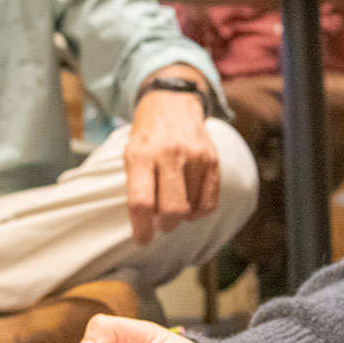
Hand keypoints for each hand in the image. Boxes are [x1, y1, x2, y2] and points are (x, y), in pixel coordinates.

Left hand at [124, 73, 221, 244]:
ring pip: (192, 208)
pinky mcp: (212, 159)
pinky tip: (192, 204)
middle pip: (172, 209)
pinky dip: (200, 212)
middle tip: (162, 224)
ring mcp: (194, 156)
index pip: (141, 202)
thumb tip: (146, 224)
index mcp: (142, 155)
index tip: (143, 240)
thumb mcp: (131, 154)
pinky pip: (210, 202)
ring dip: (183, 216)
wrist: (172, 102)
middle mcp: (169, 154)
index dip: (142, 229)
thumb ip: (137, 186)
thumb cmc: (147, 135)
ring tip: (175, 204)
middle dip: (166, 225)